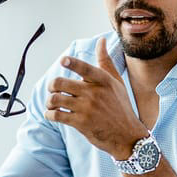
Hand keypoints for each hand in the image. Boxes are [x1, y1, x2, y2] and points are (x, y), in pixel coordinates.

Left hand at [45, 38, 149, 159]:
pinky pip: (57, 115)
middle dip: (52, 86)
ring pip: (55, 99)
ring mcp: (87, 109)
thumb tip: (101, 40)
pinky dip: (49, 114)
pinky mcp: (81, 123)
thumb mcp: (116, 82)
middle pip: (60, 83)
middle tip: (53, 90)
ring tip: (52, 103)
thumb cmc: (121, 106)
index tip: (63, 61)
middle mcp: (94, 93)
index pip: (84, 68)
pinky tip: (52, 114)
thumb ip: (105, 61)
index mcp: (103, 80)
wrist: (127, 136)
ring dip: (49, 101)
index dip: (71, 63)